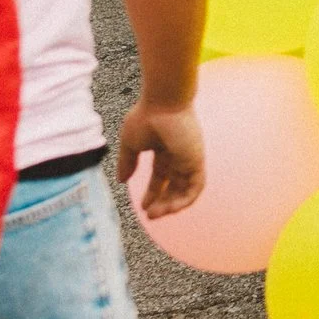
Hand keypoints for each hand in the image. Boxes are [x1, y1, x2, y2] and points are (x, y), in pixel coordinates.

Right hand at [119, 101, 205, 218]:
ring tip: (157, 214)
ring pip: (185, 188)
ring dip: (172, 205)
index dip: (153, 192)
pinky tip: (172, 209)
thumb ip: (127, 162)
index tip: (143, 206)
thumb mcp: (130, 144)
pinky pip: (196, 186)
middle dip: (163, 202)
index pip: (161, 176)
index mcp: (164, 150)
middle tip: (151, 215)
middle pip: (174, 185)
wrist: (163, 104)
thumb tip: (122, 180)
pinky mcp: (197, 160)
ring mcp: (189, 158)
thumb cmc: (146, 118)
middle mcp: (178, 155)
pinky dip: (186, 199)